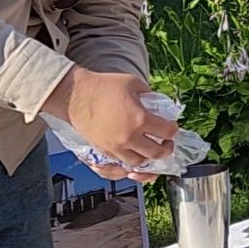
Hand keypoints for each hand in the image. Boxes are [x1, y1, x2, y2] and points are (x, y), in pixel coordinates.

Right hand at [45, 68, 175, 171]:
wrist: (75, 95)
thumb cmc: (103, 86)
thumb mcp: (134, 84)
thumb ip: (150, 95)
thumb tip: (160, 105)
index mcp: (140, 119)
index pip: (167, 132)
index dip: (173, 129)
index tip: (172, 126)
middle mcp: (129, 137)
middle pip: (157, 153)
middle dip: (167, 148)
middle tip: (167, 143)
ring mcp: (116, 146)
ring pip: (140, 162)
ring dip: (149, 157)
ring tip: (151, 149)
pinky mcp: (104, 150)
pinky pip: (122, 163)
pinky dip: (132, 160)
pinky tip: (135, 152)